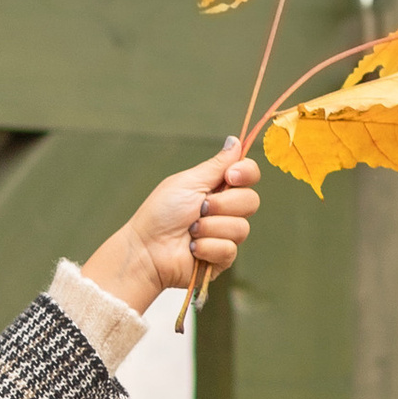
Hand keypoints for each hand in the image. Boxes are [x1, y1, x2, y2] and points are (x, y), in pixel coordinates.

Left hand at [82, 141, 262, 315]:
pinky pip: (230, 249)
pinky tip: (192, 248)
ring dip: (210, 228)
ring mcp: (224, 234)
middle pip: (251, 201)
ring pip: (241, 228)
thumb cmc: (161, 213)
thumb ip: (216, 165)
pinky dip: (207, 246)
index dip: (246, 173)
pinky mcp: (221, 258)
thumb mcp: (188, 182)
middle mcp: (225, 210)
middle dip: (223, 205)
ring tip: (190, 231)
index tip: (230, 176)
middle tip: (200, 209)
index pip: (249, 175)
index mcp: (217, 188)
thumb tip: (234, 140)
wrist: (146, 249)